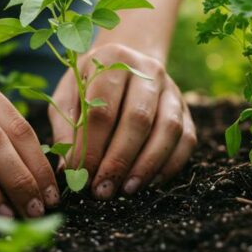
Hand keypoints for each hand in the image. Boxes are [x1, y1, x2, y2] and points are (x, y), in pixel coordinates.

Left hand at [48, 42, 196, 199]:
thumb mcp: (68, 95)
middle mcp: (147, 70)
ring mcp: (171, 88)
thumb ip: (65, 128)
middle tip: (103, 190)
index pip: (102, 110)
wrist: (125, 63)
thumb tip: (69, 169)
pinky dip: (170, 164)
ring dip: (147, 165)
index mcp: (112, 61)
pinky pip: (186, 138)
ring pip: (168, 129)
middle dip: (119, 161)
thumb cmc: (90, 84)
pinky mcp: (186, 107)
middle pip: (138, 119)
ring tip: (127, 190)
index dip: (92, 147)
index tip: (82, 176)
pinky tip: (150, 182)